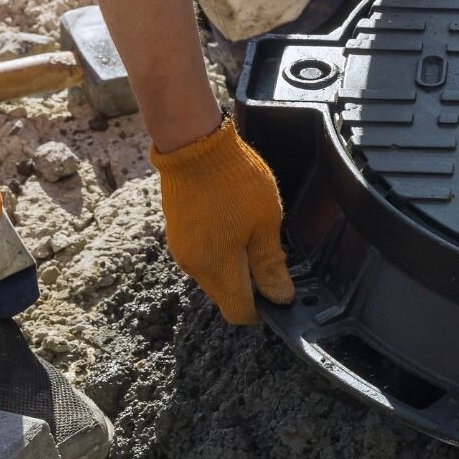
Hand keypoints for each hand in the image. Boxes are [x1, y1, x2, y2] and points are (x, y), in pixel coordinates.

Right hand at [148, 116, 294, 323]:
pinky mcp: (177, 234)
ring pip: (216, 275)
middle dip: (252, 286)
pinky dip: (223, 251)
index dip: (263, 310)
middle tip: (276, 257)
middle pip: (227, 295)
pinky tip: (237, 225)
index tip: (281, 293)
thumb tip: (280, 297)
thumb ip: (270, 263)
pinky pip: (204, 255)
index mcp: (218, 269)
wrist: (193, 146)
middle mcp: (195, 267)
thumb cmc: (234, 181)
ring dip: (238, 266)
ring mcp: (182, 250)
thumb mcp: (265, 222)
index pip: (239, 312)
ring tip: (258, 235)